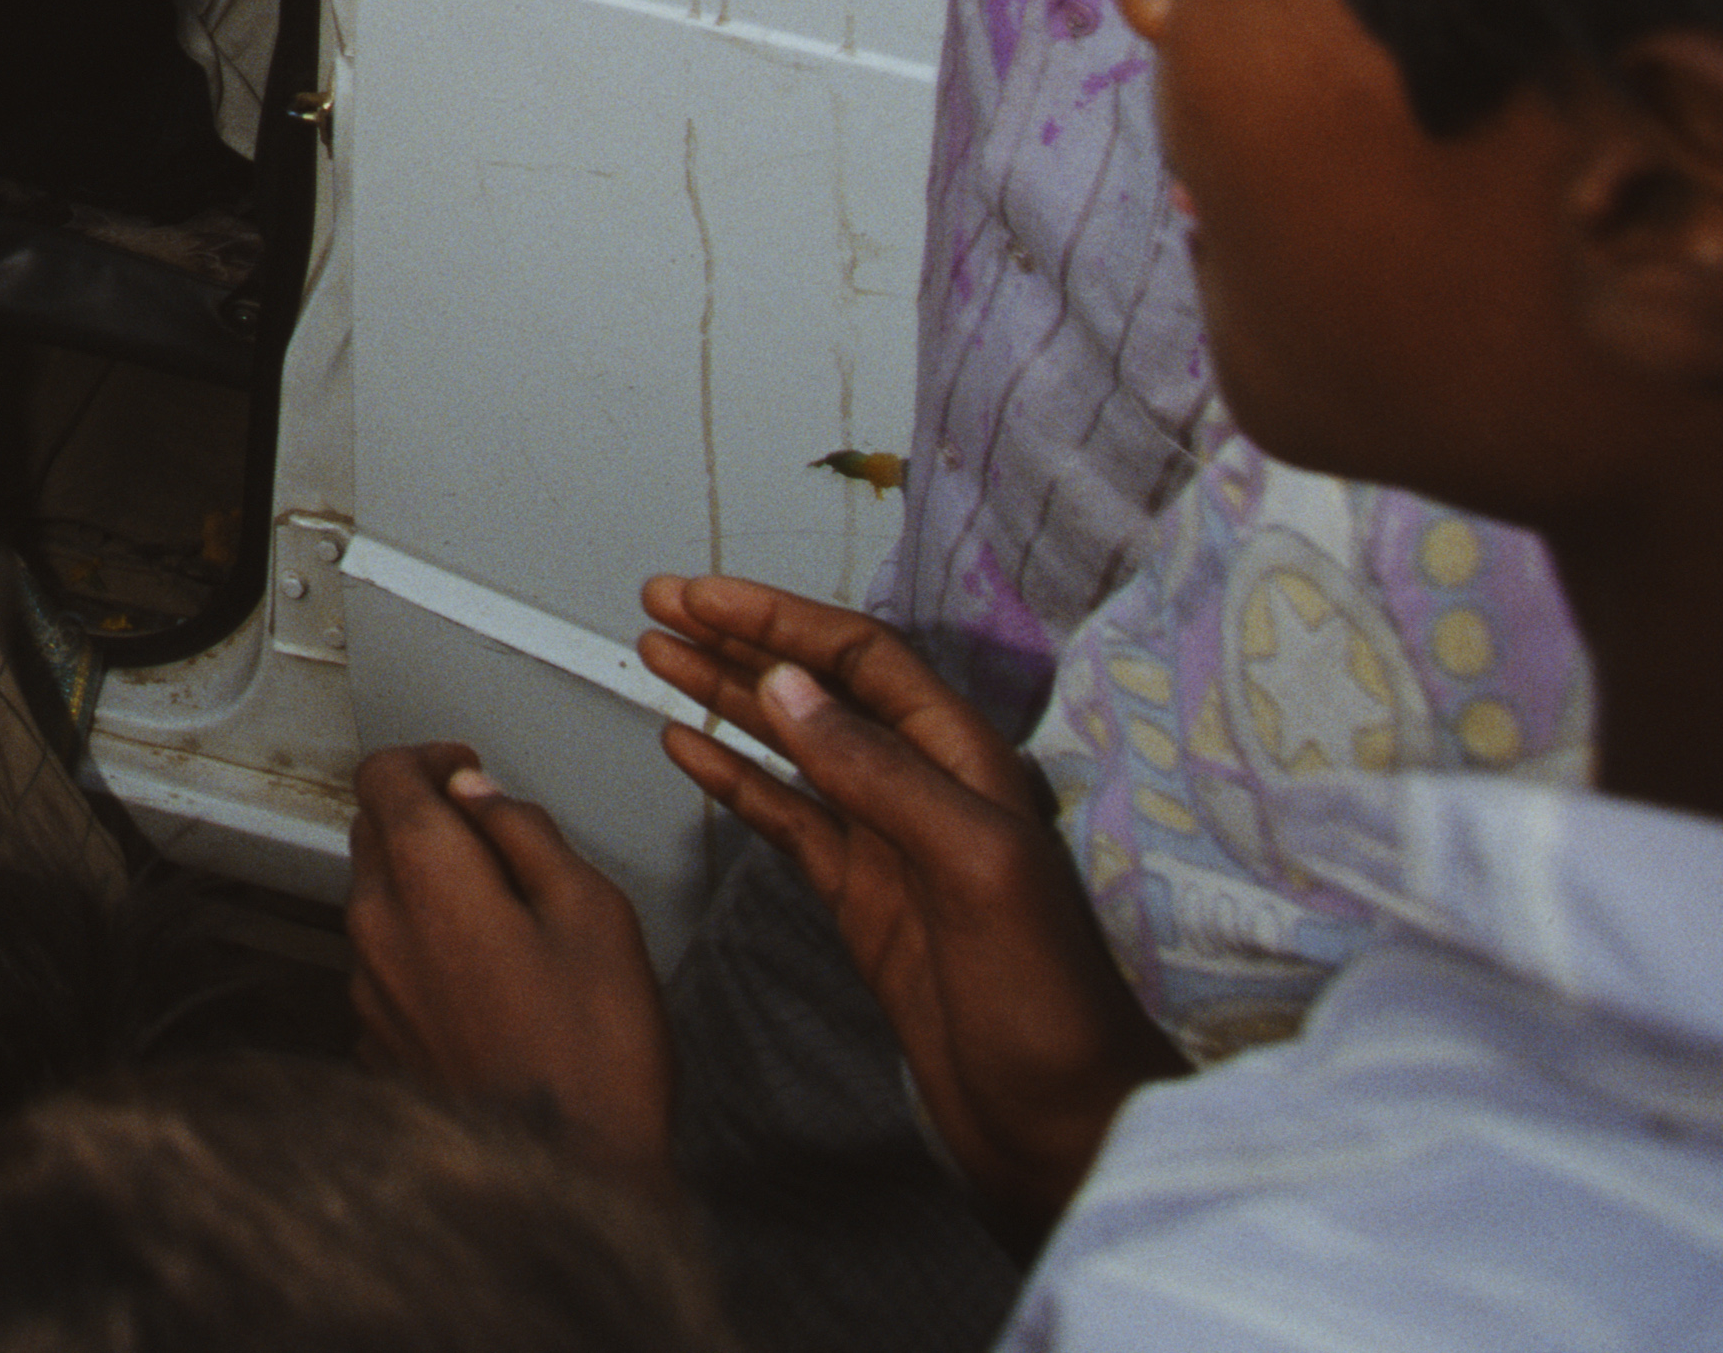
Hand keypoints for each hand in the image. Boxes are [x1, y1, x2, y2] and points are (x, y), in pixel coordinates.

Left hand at [343, 741, 675, 1199]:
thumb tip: (484, 797)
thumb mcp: (595, 914)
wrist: (570, 1181)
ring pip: (377, 899)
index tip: (467, 770)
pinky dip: (422, 948)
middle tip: (490, 831)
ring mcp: (369, 990)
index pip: (385, 774)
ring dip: (423, 885)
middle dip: (423, 815)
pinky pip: (386, 965)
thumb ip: (529, 835)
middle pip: (373, 831)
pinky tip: (484, 976)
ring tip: (501, 911)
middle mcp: (378, 929)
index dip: (429, 758)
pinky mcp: (377, 1039)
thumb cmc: (594, 1058)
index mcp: (429, 880)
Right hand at [635, 574, 1180, 1228]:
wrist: (1061, 1124)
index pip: (862, 659)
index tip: (706, 597)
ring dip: (727, 698)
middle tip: (665, 605)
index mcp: (967, 765)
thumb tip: (794, 691)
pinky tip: (692, 751)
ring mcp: (890, 846)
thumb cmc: (1051, 1006)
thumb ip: (882, 774)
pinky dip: (734, 779)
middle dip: (739, 641)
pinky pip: (786, 820)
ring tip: (661, 659)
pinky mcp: (863, 901)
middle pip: (820, 689)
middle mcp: (926, 791)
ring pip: (793, 746)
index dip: (779, 620)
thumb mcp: (974, 867)